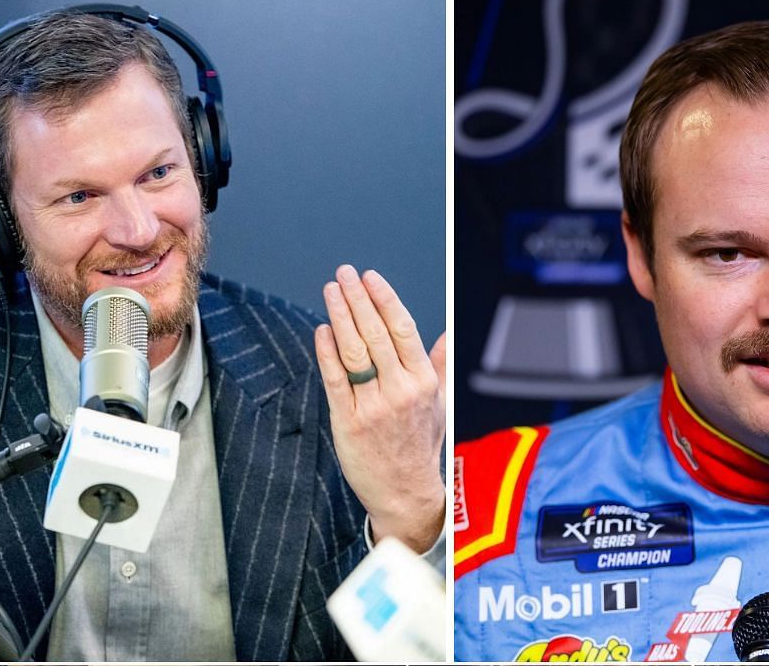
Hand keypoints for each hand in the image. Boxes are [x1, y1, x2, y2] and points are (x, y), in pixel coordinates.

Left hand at [314, 264, 446, 551]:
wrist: (405, 492)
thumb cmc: (420, 446)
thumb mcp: (439, 402)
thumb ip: (440, 364)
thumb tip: (446, 335)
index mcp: (424, 382)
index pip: (402, 329)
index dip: (384, 299)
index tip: (370, 277)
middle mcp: (400, 391)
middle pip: (375, 334)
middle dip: (358, 298)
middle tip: (344, 274)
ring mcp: (372, 406)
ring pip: (354, 351)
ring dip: (340, 316)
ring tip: (331, 291)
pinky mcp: (348, 421)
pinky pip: (335, 379)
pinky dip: (327, 351)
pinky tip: (323, 330)